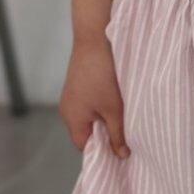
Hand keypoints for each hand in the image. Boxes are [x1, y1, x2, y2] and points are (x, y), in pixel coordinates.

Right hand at [58, 31, 129, 158]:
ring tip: (122, 111)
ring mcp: (72, 94)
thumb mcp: (114, 109)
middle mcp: (67, 108)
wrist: (95, 37)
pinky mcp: (78, 82)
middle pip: (86, 131)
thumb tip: (121, 156)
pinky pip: (89, 101)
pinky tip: (116, 96)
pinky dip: (102, 103)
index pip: (84, 146)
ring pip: (90, 115)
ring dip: (105, 116)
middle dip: (105, 132)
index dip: (102, 150)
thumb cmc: (103, 75)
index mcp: (72, 118)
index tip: (121, 149)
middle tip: (125, 131)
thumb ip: (118, 135)